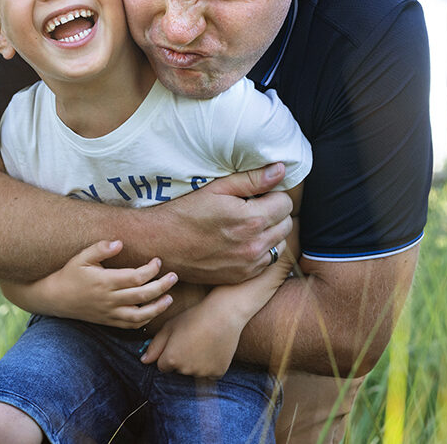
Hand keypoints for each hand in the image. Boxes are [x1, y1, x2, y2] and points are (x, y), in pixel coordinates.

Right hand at [1, 240, 177, 328]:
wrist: (55, 298)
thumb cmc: (69, 273)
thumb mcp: (81, 257)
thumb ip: (101, 248)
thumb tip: (120, 242)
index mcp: (105, 281)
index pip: (135, 277)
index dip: (150, 269)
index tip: (158, 261)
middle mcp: (109, 299)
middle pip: (142, 295)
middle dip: (161, 286)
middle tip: (174, 277)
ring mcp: (109, 313)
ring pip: (139, 315)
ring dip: (158, 307)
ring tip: (170, 298)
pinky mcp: (108, 321)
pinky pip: (130, 325)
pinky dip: (144, 320)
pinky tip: (154, 311)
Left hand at [139, 299, 242, 378]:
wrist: (223, 314)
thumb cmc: (194, 317)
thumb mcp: (170, 326)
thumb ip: (155, 345)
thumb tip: (144, 361)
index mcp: (171, 359)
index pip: (163, 365)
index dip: (169, 352)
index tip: (178, 340)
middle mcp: (186, 370)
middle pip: (178, 369)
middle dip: (181, 358)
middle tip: (192, 339)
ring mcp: (202, 373)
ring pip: (193, 372)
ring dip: (195, 362)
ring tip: (203, 342)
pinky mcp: (217, 373)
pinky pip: (209, 374)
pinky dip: (209, 365)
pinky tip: (212, 349)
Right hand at [152, 163, 292, 283]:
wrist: (160, 243)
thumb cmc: (185, 212)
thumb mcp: (216, 189)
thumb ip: (252, 180)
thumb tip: (280, 170)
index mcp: (250, 219)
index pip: (285, 203)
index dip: (272, 195)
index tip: (257, 194)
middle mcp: (254, 245)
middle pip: (286, 224)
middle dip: (274, 213)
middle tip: (251, 207)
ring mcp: (248, 264)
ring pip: (279, 244)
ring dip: (270, 233)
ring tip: (246, 225)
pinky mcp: (241, 276)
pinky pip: (266, 262)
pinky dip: (259, 250)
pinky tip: (240, 241)